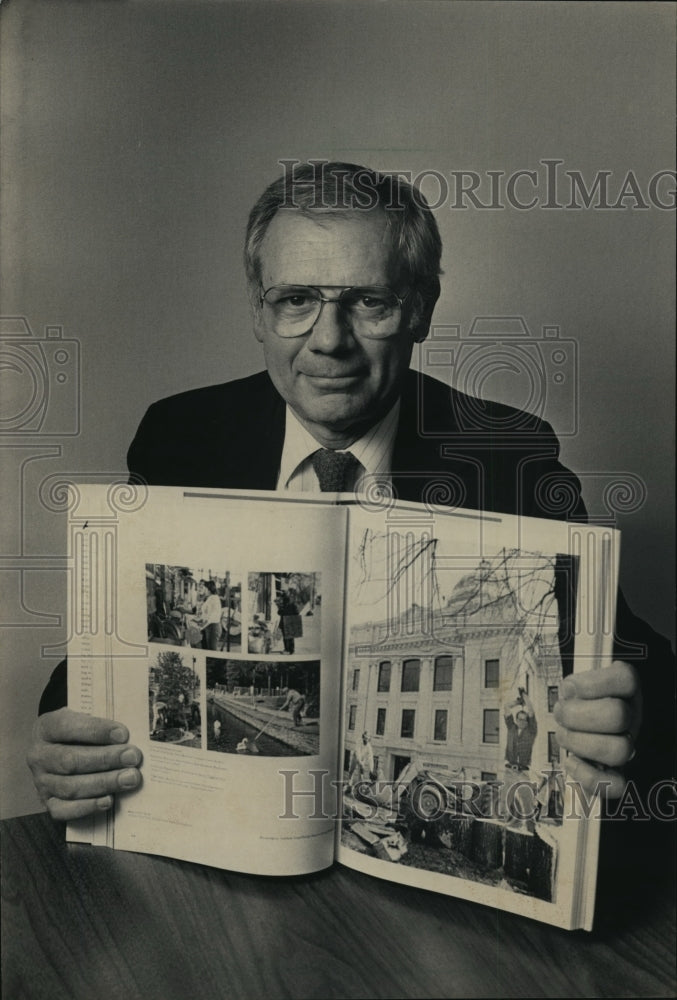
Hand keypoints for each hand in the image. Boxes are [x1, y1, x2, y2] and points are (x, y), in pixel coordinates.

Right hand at [27, 708, 142, 820]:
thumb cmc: (79, 732)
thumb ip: (102, 725)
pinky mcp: (48, 802)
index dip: (96, 731)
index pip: (68, 727)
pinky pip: (64, 810)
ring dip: (104, 783)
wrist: (60, 748)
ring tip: (129, 778)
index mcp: (47, 728)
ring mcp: (41, 781)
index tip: (123, 734)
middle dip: (105, 759)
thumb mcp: (85, 718)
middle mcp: (39, 755)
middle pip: (71, 761)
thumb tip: (127, 737)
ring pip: (70, 787)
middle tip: (132, 757)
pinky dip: (88, 806)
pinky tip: (108, 800)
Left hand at [554, 660, 640, 798]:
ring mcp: (627, 744)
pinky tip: (572, 762)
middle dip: (577, 715)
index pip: (627, 678)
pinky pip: (616, 785)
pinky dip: (588, 776)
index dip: (592, 684)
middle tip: (561, 713)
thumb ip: (573, 684)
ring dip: (579, 743)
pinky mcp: (617, 772)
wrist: (578, 726)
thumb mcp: (576, 683)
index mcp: (624, 689)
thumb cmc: (576, 702)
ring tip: (564, 734)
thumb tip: (569, 691)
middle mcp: (631, 716)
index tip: (569, 688)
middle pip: (618, 716)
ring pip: (619, 751)